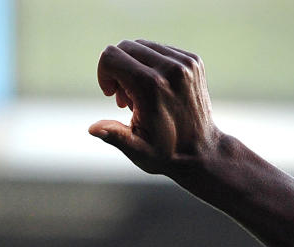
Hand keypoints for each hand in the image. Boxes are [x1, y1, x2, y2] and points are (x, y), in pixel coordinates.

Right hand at [89, 40, 221, 175]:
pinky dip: (151, 65)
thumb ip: (114, 135)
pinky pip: (160, 49)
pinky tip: (155, 89)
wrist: (201, 152)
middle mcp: (170, 68)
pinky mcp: (193, 60)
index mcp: (151, 87)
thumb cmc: (165, 153)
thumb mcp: (136, 150)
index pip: (111, 57)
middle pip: (124, 47)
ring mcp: (185, 62)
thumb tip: (93, 128)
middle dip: (117, 70)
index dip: (103, 74)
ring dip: (134, 67)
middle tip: (126, 99)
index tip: (111, 95)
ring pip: (142, 46)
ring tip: (140, 96)